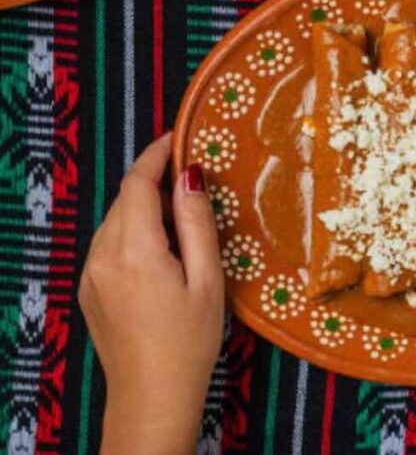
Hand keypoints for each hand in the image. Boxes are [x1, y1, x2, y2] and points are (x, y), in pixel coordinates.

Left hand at [78, 135, 223, 454]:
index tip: (181, 137)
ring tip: (186, 219)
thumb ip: (196, 223)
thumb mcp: (207, 278)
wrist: (152, 396)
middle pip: (126, 199)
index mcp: (134, 249)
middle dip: (156, 181)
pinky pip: (110, 244)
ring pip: (117, 220)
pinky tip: (164, 251)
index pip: (137, 182)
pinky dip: (135, 232)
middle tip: (197, 180)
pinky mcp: (91, 289)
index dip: (157, 154)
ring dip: (147, 208)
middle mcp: (103, 254)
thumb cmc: (189, 340)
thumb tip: (190, 176)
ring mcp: (91, 273)